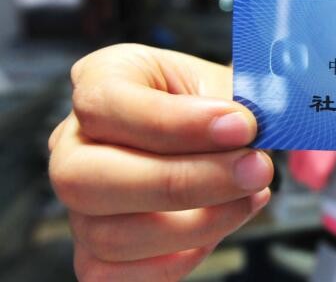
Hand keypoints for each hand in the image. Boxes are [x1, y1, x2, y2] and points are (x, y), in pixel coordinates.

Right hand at [48, 44, 273, 280]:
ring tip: (252, 196)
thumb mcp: (230, 83)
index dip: (176, 123)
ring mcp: (78, 202)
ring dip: (198, 223)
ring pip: (110, 234)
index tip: (242, 126)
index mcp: (101, 79)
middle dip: (186, 181)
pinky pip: (115, 275)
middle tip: (255, 169)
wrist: (225, 133)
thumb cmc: (217, 104)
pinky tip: (222, 225)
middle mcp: (73, 143)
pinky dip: (178, 258)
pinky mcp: (96, 251)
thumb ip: (239, 102)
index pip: (106, 105)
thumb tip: (252, 133)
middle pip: (89, 179)